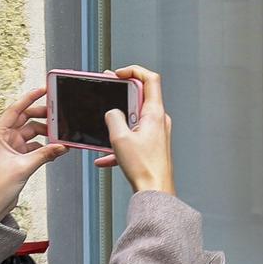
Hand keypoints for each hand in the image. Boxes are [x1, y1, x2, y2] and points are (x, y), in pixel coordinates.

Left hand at [0, 87, 65, 219]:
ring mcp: (11, 147)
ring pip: (32, 132)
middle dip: (42, 117)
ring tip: (59, 136)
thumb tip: (61, 145)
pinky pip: (34, 145)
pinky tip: (54, 150)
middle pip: (25, 119)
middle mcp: (3, 138)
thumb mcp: (24, 167)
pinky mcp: (17, 156)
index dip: (29, 98)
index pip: (15, 110)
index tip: (43, 90)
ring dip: (45, 134)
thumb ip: (45, 154)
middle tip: (58, 115)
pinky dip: (44, 146)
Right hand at [98, 66, 173, 194]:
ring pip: (134, 119)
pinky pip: (133, 138)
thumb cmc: (144, 168)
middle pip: (140, 97)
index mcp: (154, 113)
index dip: (133, 70)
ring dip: (117, 123)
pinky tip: (104, 158)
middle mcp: (158, 120)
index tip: (118, 74)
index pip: (150, 79)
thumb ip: (113, 118)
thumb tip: (111, 112)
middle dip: (120, 96)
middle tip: (106, 94)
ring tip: (104, 129)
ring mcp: (156, 133)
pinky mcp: (152, 146)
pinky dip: (118, 144)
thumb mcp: (120, 138)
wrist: (155, 192)